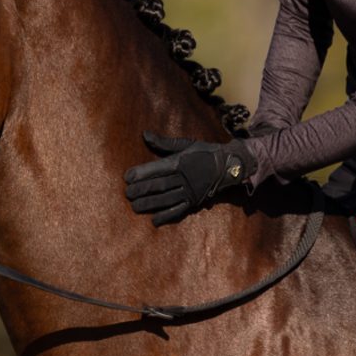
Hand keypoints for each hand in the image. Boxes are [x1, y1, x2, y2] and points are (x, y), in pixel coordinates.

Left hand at [124, 132, 253, 225]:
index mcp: (181, 162)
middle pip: (160, 185)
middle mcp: (185, 178)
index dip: (142, 173)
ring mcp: (190, 192)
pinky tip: (154, 220)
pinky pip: (179, 210)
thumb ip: (164, 143)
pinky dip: (167, 216)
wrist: (229, 166)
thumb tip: (144, 135)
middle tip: (127, 194)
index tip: (127, 177)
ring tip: (135, 207)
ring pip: (167, 199)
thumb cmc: (205, 152)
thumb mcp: (186, 144)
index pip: (158, 168)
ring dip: (150, 204)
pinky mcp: (195, 202)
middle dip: (142, 190)